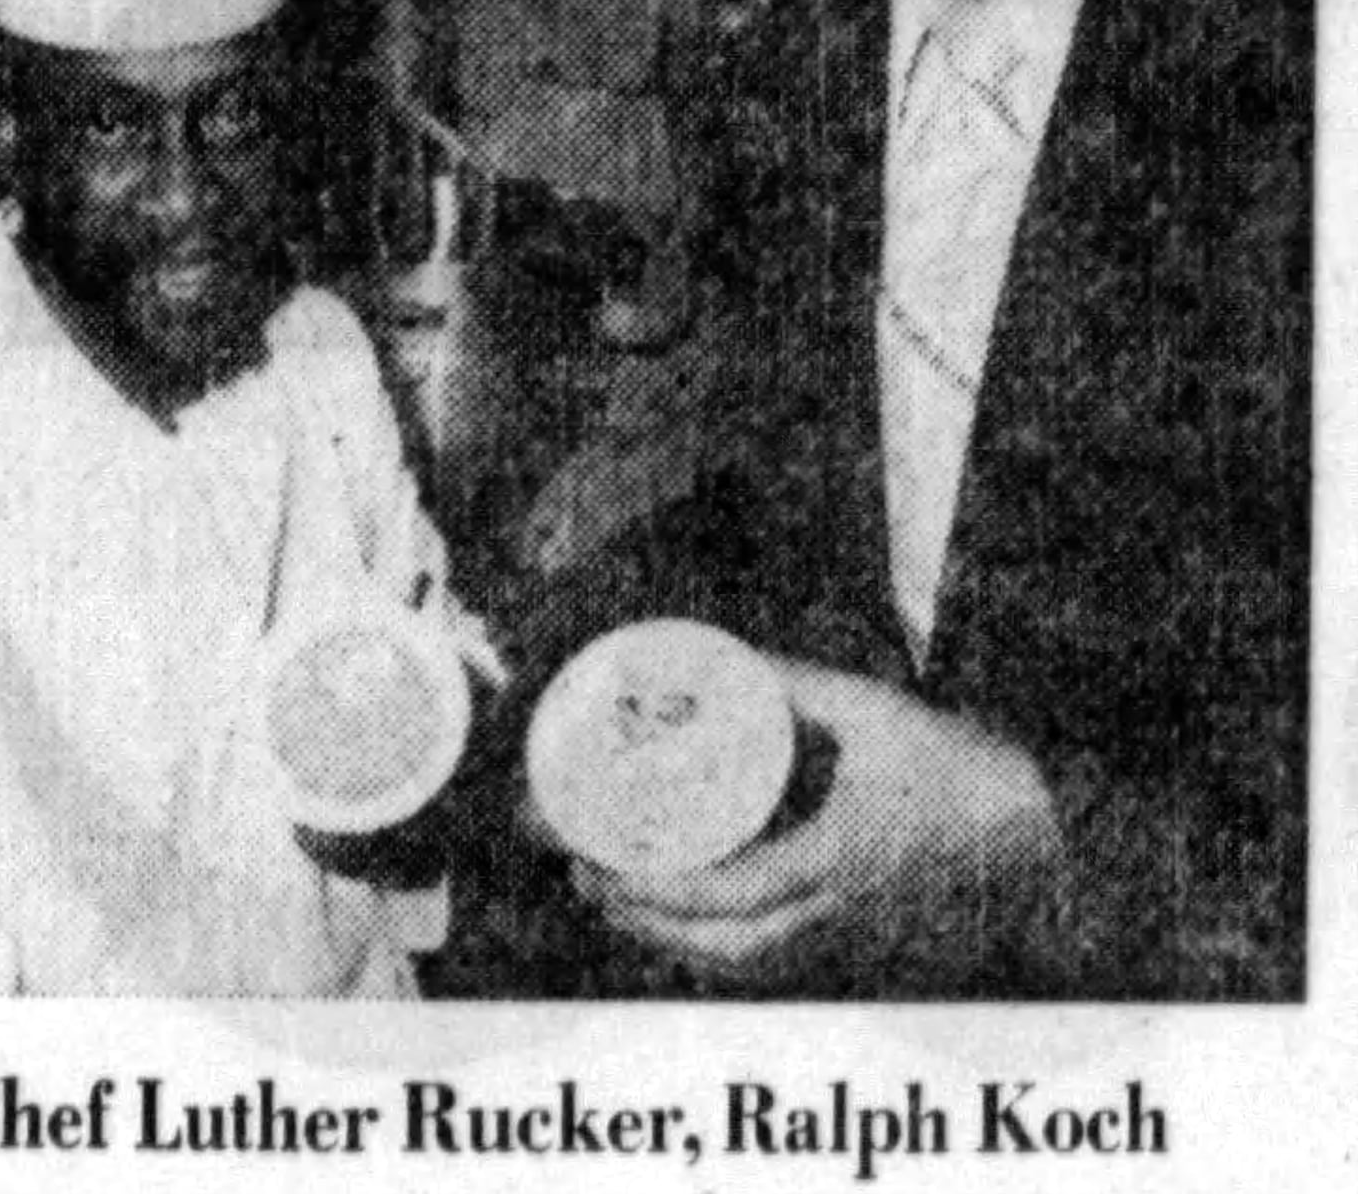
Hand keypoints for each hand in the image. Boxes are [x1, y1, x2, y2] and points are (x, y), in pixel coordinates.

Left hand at [575, 663, 1062, 987]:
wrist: (1040, 832)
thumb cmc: (959, 770)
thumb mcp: (876, 711)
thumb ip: (800, 686)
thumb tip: (728, 661)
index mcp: (836, 861)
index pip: (730, 895)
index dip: (655, 888)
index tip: (599, 861)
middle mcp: (834, 913)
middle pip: (722, 948)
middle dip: (644, 920)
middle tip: (586, 875)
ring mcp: (847, 936)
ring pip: (743, 964)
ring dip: (671, 938)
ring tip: (616, 895)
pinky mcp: (856, 940)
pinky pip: (770, 962)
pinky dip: (714, 947)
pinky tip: (688, 917)